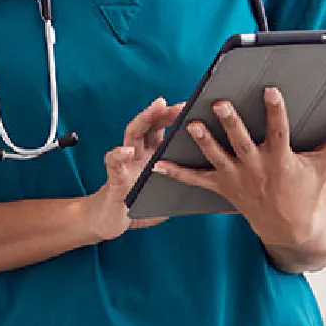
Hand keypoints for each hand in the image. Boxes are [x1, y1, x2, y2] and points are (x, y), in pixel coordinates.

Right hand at [81, 97, 185, 241]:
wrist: (111, 221)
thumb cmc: (141, 204)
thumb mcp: (166, 190)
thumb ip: (183, 180)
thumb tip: (214, 177)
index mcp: (152, 154)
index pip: (162, 128)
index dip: (176, 117)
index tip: (195, 107)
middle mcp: (138, 153)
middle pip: (149, 124)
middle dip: (164, 111)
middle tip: (180, 104)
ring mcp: (125, 163)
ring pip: (132, 134)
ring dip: (144, 118)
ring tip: (156, 107)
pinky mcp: (114, 178)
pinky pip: (114, 164)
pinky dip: (119, 156)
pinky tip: (127, 152)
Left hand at [153, 88, 325, 250]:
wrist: (292, 229)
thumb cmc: (308, 189)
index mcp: (282, 158)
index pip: (279, 130)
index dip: (276, 110)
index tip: (271, 90)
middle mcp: (257, 167)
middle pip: (242, 141)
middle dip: (231, 123)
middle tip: (220, 104)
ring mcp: (237, 178)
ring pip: (217, 157)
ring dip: (203, 142)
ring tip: (191, 124)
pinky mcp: (223, 187)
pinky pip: (196, 181)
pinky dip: (177, 173)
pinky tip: (159, 163)